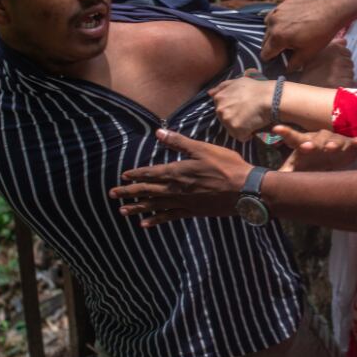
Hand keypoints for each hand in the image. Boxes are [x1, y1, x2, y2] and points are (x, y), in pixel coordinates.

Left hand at [110, 130, 256, 226]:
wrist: (244, 190)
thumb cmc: (226, 166)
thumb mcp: (202, 149)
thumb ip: (179, 142)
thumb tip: (159, 132)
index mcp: (177, 172)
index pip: (151, 173)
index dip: (136, 174)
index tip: (123, 176)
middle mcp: (176, 189)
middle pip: (147, 191)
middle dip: (129, 192)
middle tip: (112, 194)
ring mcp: (183, 202)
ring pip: (154, 205)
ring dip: (137, 207)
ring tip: (122, 211)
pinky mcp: (191, 212)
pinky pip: (169, 217)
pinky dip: (156, 220)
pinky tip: (144, 224)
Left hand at [208, 76, 275, 140]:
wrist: (270, 98)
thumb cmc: (256, 89)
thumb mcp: (237, 82)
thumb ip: (222, 87)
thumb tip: (209, 93)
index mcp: (219, 98)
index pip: (221, 110)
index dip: (233, 110)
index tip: (242, 107)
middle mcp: (220, 109)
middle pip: (225, 120)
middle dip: (235, 119)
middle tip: (248, 113)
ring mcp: (227, 120)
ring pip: (232, 129)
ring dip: (241, 127)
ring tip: (251, 119)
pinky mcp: (236, 129)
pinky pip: (241, 137)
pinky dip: (247, 135)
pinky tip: (254, 126)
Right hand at [262, 0, 348, 67]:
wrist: (332, 10)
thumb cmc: (321, 33)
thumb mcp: (307, 53)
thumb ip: (293, 64)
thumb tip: (286, 70)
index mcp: (278, 37)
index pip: (264, 54)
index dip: (271, 59)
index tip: (278, 59)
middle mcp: (273, 24)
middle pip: (265, 41)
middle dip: (273, 46)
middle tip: (286, 47)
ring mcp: (277, 11)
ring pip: (268, 27)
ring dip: (274, 32)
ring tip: (288, 33)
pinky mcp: (283, 4)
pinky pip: (275, 15)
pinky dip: (279, 21)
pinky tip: (290, 22)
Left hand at [274, 126, 356, 171]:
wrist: (332, 157)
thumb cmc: (309, 160)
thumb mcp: (296, 167)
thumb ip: (284, 174)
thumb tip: (264, 186)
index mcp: (303, 143)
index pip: (292, 137)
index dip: (285, 133)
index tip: (276, 129)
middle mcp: (318, 139)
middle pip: (315, 139)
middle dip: (311, 143)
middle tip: (306, 147)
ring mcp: (334, 141)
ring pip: (334, 140)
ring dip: (333, 143)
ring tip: (331, 148)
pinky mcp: (349, 146)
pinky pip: (353, 143)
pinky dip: (356, 143)